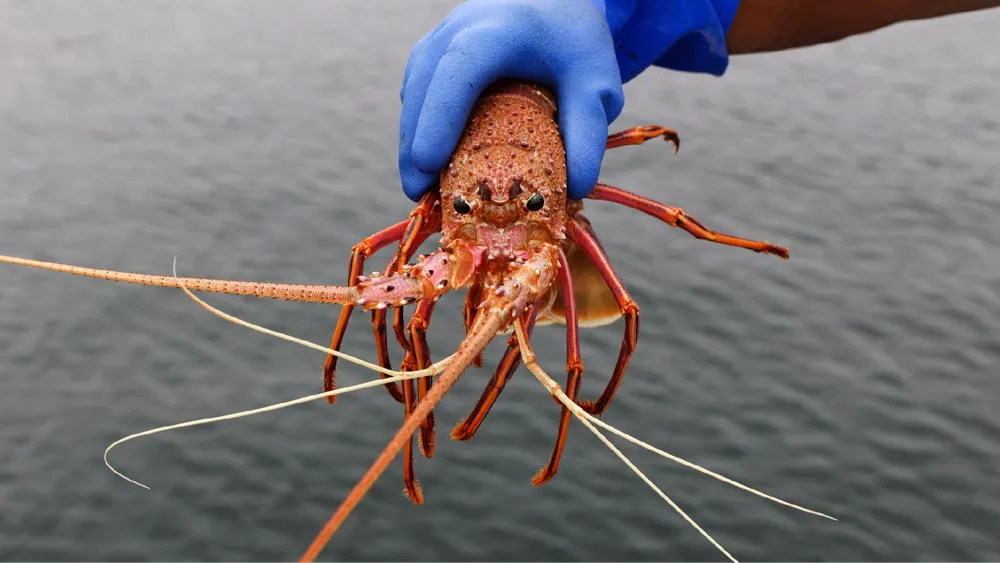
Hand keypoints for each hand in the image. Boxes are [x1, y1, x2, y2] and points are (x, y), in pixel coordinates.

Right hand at [398, 0, 624, 201]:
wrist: (558, 5)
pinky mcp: (432, 54)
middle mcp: (459, 29)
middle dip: (415, 143)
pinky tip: (432, 164)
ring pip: (414, 93)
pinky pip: (417, 93)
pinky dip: (419, 128)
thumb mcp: (595, 84)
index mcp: (500, 31)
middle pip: (424, 87)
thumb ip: (587, 132)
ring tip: (422, 189)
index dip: (440, 116)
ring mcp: (439, 39)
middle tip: (418, 193)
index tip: (429, 162)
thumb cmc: (575, 45)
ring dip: (412, 140)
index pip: (459, 70)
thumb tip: (574, 188)